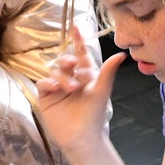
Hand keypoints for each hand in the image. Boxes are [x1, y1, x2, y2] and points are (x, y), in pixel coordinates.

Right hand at [36, 40, 122, 164]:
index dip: (78, 41)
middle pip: (64, 60)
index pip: (80, 54)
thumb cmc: (95, 114)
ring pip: (54, 70)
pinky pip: (42, 83)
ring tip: (70, 88)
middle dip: (67, 60)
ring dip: (61, 76)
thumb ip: (108, 71)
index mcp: (85, 75)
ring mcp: (57, 87)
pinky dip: (48, 83)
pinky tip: (56, 89)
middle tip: (71, 65)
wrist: (82, 136)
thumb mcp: (102, 90)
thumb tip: (122, 54)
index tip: (76, 27)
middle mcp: (71, 78)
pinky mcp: (46, 97)